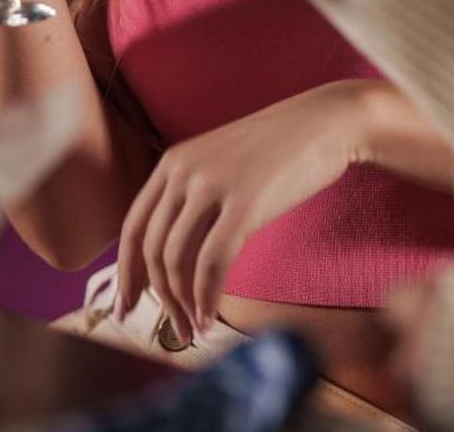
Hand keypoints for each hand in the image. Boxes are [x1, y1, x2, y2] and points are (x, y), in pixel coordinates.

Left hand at [112, 81, 366, 340]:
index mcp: (173, 162)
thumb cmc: (280, 150)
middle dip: (158, 299)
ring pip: (177, 261)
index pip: (134, 227)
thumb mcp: (222, 164)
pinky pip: (211, 263)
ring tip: (195, 329)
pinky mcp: (244, 203)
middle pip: (153, 250)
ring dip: (182, 305)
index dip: (126, 273)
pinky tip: (211, 318)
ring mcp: (212, 186)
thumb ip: (194, 197)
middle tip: (175, 330)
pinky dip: (206, 298)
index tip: (126, 307)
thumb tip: (176, 257)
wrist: (326, 122)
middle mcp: (183, 171)